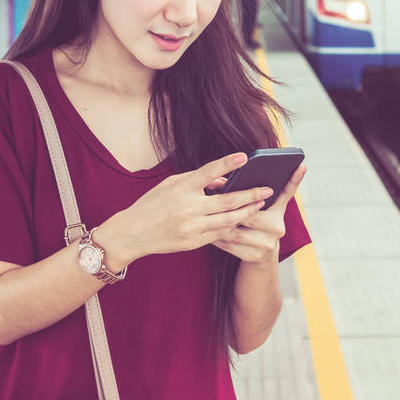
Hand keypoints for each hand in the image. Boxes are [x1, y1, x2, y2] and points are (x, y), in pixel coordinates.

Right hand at [99, 153, 270, 266]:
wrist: (132, 233)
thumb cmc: (152, 204)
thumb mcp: (172, 184)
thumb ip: (199, 181)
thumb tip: (225, 180)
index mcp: (182, 188)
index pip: (208, 172)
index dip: (227, 163)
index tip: (245, 156)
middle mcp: (188, 208)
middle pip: (227, 201)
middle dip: (251, 195)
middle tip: (268, 190)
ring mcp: (192, 227)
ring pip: (228, 220)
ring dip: (247, 212)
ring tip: (260, 205)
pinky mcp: (193, 242)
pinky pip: (219, 234)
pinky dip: (232, 226)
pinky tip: (243, 220)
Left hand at [212, 164, 306, 264]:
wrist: (261, 256)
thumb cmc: (257, 225)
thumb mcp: (265, 209)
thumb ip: (260, 193)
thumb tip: (247, 173)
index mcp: (279, 213)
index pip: (287, 193)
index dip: (295, 179)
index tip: (301, 165)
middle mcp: (278, 228)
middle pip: (250, 214)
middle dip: (230, 208)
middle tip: (213, 199)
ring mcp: (268, 244)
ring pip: (236, 230)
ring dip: (219, 224)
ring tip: (206, 215)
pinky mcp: (255, 257)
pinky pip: (230, 245)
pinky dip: (217, 238)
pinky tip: (208, 232)